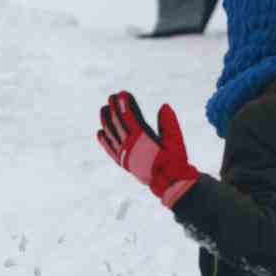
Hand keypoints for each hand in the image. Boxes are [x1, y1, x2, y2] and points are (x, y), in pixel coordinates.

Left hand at [97, 92, 198, 207]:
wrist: (168, 182)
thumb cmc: (174, 160)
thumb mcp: (175, 139)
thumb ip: (169, 123)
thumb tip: (164, 106)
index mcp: (142, 140)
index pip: (129, 118)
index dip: (124, 105)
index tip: (121, 94)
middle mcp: (130, 147)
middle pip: (118, 124)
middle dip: (114, 109)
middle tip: (111, 97)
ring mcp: (124, 155)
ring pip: (111, 136)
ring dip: (106, 122)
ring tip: (103, 110)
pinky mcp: (123, 163)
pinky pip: (110, 150)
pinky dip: (105, 141)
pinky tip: (100, 133)